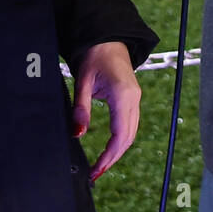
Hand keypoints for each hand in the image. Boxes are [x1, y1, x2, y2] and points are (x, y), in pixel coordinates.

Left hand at [70, 40, 141, 181]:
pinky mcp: (133, 98)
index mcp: (123, 95)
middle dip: (113, 158)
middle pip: (128, 137)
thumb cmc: (94, 55)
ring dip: (118, 151)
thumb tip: (77, 134)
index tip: (96, 170)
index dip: (108, 155)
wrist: (107, 38)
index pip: (119, 134)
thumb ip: (81, 109)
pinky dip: (121, 139)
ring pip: (131, 133)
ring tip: (101, 166)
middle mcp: (133, 99)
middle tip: (95, 173)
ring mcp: (135, 98)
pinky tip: (110, 149)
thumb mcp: (83, 81)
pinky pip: (130, 124)